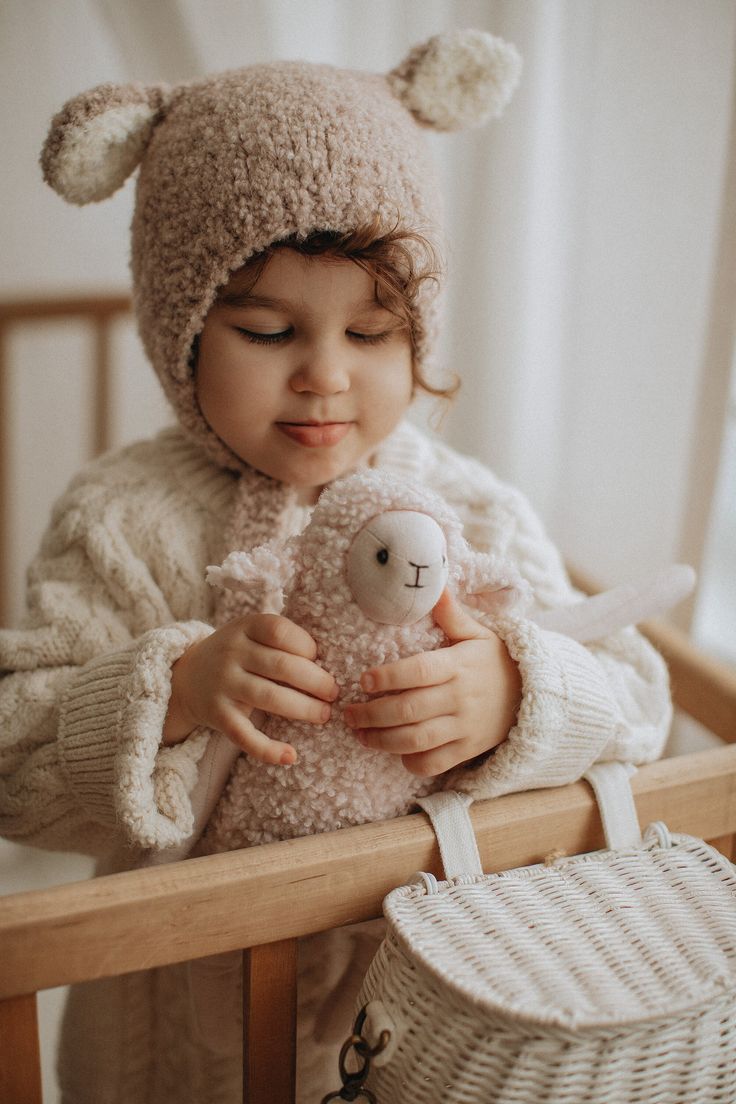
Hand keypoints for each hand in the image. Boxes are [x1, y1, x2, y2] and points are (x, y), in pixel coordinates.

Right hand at [162, 614, 337, 765]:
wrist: (185, 678)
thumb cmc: (236, 654)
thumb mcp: (251, 634)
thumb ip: (282, 640)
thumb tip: (327, 663)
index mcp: (245, 627)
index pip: (280, 632)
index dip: (307, 646)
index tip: (320, 659)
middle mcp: (231, 653)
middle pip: (281, 666)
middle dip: (316, 681)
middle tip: (334, 693)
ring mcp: (223, 684)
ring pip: (269, 698)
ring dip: (304, 709)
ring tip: (324, 714)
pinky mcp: (218, 715)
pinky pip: (244, 735)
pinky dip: (268, 749)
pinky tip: (290, 756)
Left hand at [343, 590, 520, 776]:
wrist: (533, 695)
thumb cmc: (495, 660)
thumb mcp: (478, 633)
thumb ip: (452, 614)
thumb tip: (435, 586)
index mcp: (458, 666)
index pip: (419, 672)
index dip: (389, 677)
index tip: (363, 680)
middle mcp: (460, 698)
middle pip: (410, 710)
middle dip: (372, 714)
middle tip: (349, 713)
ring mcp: (464, 727)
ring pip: (417, 740)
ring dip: (382, 740)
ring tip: (360, 734)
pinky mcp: (468, 749)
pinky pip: (435, 763)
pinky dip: (412, 761)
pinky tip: (395, 752)